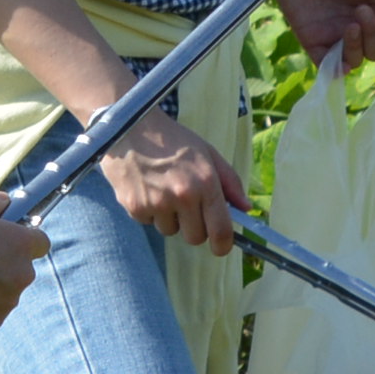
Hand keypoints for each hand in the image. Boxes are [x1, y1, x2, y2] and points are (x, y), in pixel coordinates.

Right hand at [98, 108, 248, 251]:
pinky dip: (148, 211)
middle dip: (194, 227)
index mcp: (205, 182)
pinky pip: (148, 222)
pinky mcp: (134, 207)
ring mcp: (157, 203)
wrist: (128, 126)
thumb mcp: (207, 153)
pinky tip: (146, 187)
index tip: (221, 247)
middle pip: (195, 237)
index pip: (220, 230)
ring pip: (170, 231)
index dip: (223, 245)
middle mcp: (183, 196)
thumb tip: (246, 208)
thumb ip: (230, 181)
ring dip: (169, 218)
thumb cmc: (172, 139)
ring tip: (162, 189)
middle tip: (187, 207)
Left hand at [279, 0, 374, 68]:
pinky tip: (341, 66)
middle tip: (361, 11)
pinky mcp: (312, 42)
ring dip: (357, 47)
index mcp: (374, 14)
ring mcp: (334, 38)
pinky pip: (326, 67)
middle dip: (374, 36)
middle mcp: (357, 30)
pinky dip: (335, 71)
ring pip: (355, 60)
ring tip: (350, 25)